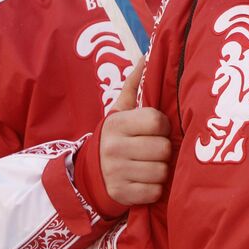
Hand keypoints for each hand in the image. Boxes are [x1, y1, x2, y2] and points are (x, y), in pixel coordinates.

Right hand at [98, 62, 171, 206]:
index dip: (162, 126)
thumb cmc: (114, 138)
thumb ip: (133, 85)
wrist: (86, 176)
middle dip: (163, 150)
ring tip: (149, 165)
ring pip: (161, 171)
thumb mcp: (119, 111)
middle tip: (154, 149)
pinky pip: (154, 191)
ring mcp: (117, 173)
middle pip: (162, 148)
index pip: (157, 121)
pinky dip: (154, 188)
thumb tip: (148, 54)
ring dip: (160, 170)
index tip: (157, 129)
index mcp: (117, 124)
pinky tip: (144, 181)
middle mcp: (114, 148)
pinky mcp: (121, 195)